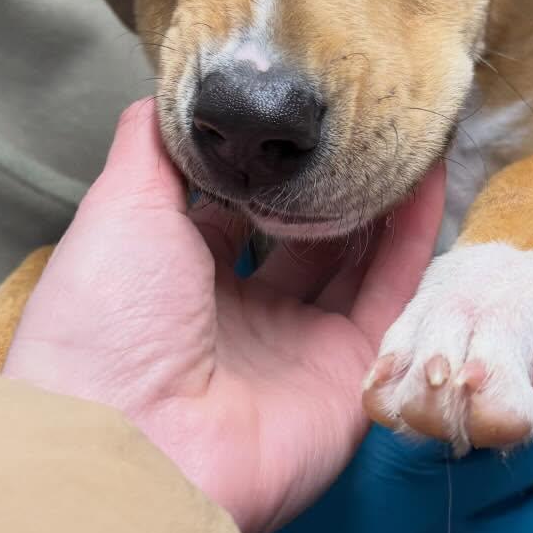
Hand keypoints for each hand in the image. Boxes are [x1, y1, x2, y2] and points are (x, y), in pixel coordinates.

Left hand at [2, 99, 446, 532]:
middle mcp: (240, 315)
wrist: (132, 440)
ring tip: (406, 130)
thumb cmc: (105, 320)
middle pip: (304, 236)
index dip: (267, 167)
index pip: (236, 212)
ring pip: (355, 261)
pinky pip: (390, 296)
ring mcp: (297, 347)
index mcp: (176, 279)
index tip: (300, 113)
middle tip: (368, 115)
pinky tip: (427, 175)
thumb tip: (169, 92)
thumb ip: (150, 147)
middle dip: (332, 182)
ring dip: (382, 199)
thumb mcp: (117, 209)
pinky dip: (413, 238)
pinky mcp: (347, 374)